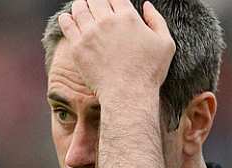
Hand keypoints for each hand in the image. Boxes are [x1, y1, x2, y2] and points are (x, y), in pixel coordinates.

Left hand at [58, 0, 175, 100]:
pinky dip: (66, 18)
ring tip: (80, 7)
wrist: (127, 94)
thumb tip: (146, 5)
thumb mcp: (166, 44)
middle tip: (93, 3)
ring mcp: (90, 33)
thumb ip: (157, 20)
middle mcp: (107, 21)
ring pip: (79, 8)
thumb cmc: (148, 73)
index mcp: (128, 17)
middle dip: (94, 0)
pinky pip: (67, 25)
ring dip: (80, 5)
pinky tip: (67, 18)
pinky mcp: (78, 47)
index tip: (109, 2)